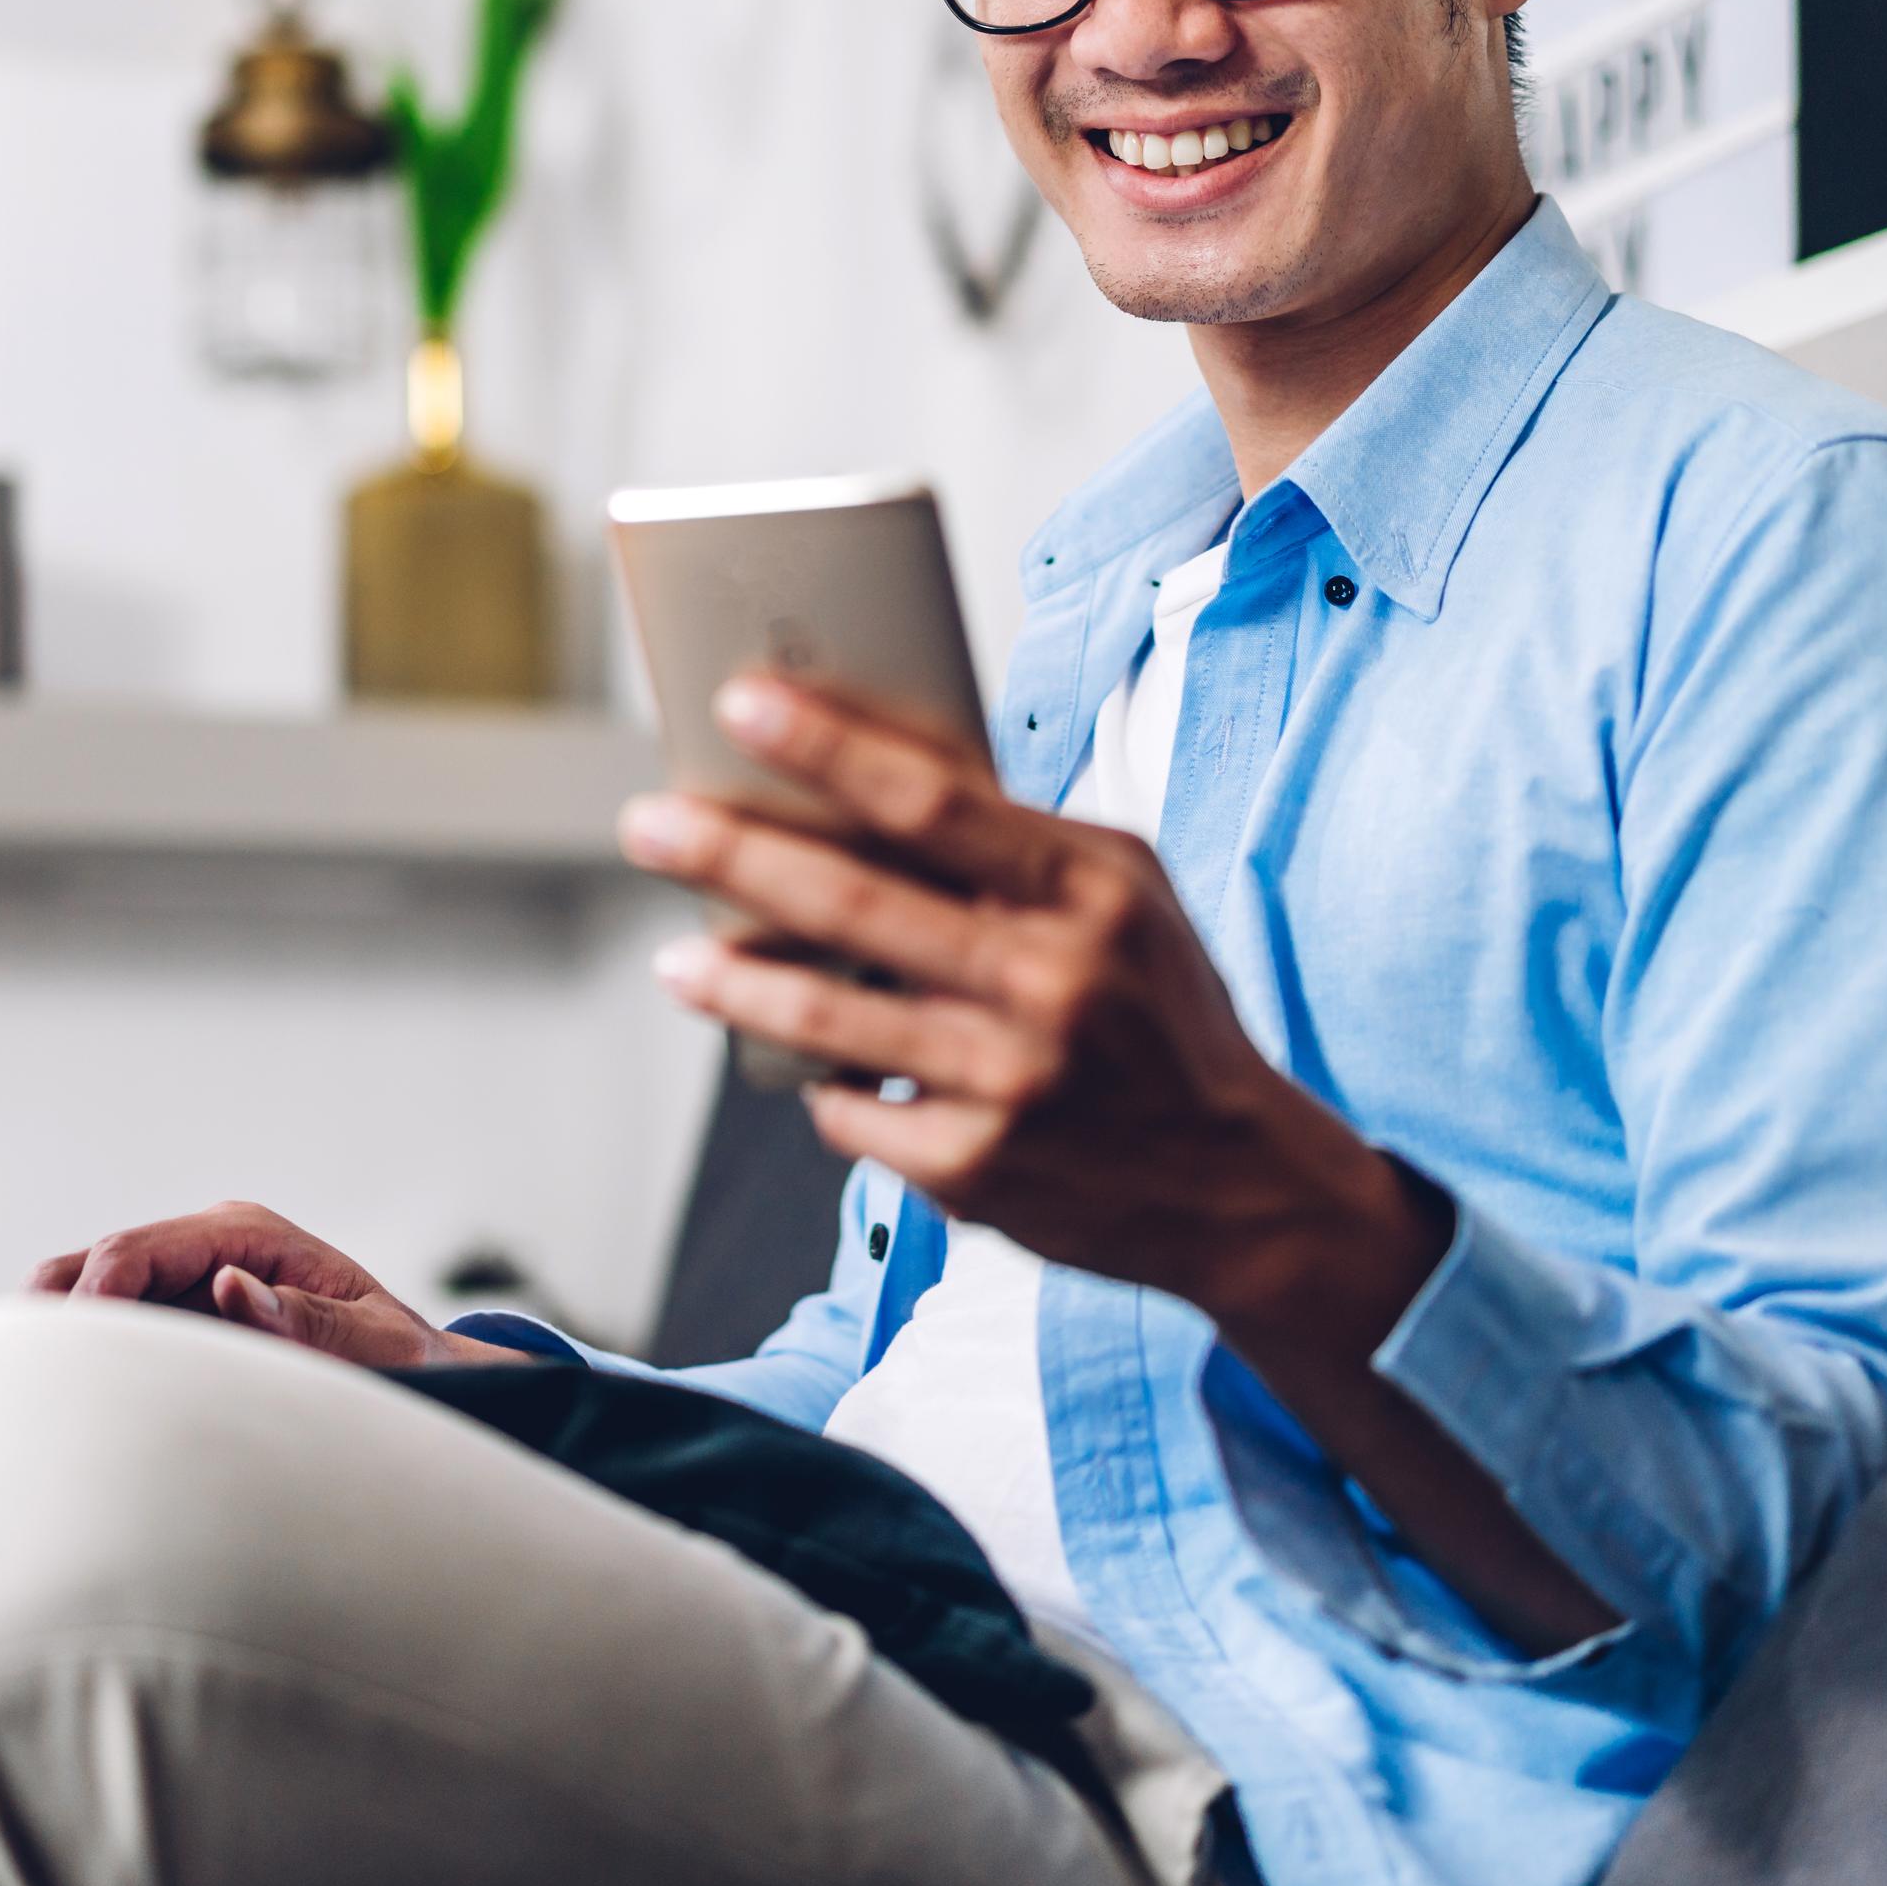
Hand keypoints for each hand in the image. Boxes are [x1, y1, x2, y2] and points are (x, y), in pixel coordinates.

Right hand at [29, 1200, 526, 1368]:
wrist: (429, 1375)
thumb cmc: (407, 1360)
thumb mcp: (377, 1345)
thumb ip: (308, 1320)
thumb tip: (231, 1287)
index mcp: (249, 1234)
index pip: (137, 1249)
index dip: (91, 1298)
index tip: (66, 1358)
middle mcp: (210, 1248)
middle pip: (96, 1265)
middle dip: (55, 1318)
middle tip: (26, 1385)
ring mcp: (190, 1282)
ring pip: (91, 1297)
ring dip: (65, 1343)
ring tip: (38, 1406)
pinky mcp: (183, 1321)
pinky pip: (115, 1333)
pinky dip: (87, 1363)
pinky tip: (69, 1411)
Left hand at [616, 674, 1435, 1343]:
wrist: (1238, 1184)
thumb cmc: (1159, 1010)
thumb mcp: (1123, 895)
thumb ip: (1012, 836)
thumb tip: (864, 759)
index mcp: (1089, 892)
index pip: (931, 800)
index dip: (824, 746)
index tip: (738, 700)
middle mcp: (1049, 985)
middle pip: (850, 905)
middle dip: (730, 854)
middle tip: (648, 822)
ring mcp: (1006, 1086)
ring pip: (824, 1020)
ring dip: (731, 982)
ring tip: (677, 957)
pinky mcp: (974, 1173)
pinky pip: (851, 1110)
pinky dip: (825, 1083)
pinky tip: (814, 1067)